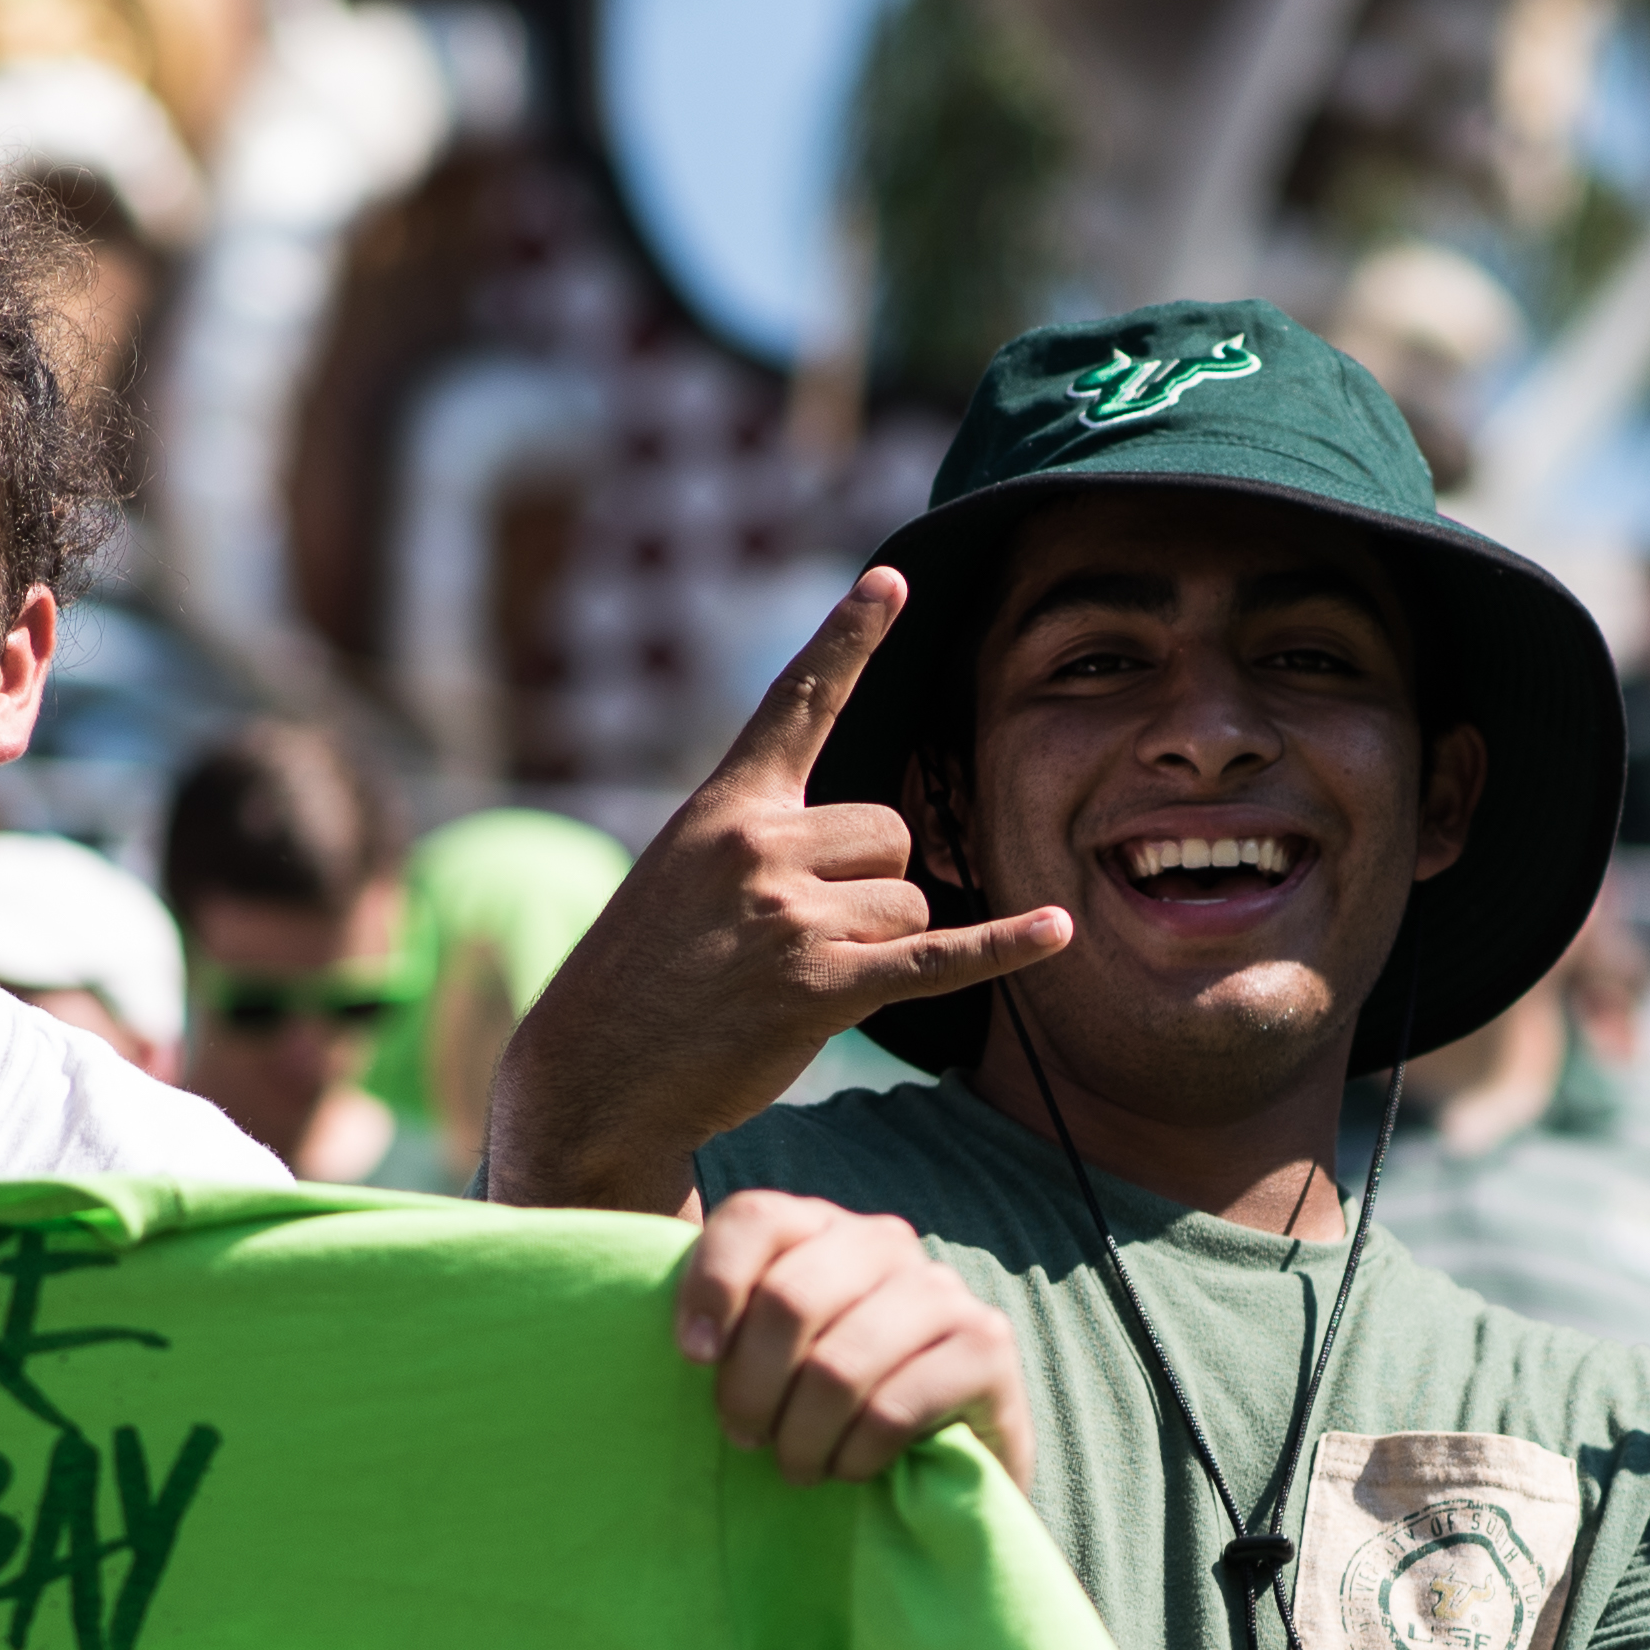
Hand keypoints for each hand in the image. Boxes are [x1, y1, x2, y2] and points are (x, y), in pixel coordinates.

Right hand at [498, 572, 1075, 1206]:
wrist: (594, 1070)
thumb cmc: (643, 977)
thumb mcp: (683, 875)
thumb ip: (761, 839)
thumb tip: (870, 843)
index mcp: (726, 807)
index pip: (797, 703)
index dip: (847, 638)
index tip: (890, 579)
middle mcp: (759, 846)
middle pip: (891, 832)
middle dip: (872, 884)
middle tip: (799, 937)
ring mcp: (789, 916)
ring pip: (911, 899)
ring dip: (882, 943)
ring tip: (801, 979)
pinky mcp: (819, 988)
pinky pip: (936, 956)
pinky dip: (1002, 947)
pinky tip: (1055, 932)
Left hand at [675, 1190, 1034, 1488]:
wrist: (945, 1469)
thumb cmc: (829, 1410)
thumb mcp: (767, 1357)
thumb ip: (725, 1323)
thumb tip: (667, 1327)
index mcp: (821, 1227)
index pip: (756, 1217)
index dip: (711, 1287)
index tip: (691, 1359)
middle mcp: (886, 1242)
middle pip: (790, 1299)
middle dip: (751, 1387)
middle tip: (745, 1438)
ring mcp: (943, 1290)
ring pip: (838, 1366)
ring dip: (802, 1436)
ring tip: (797, 1467)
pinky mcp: (987, 1346)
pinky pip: (891, 1409)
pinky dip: (855, 1455)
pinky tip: (851, 1470)